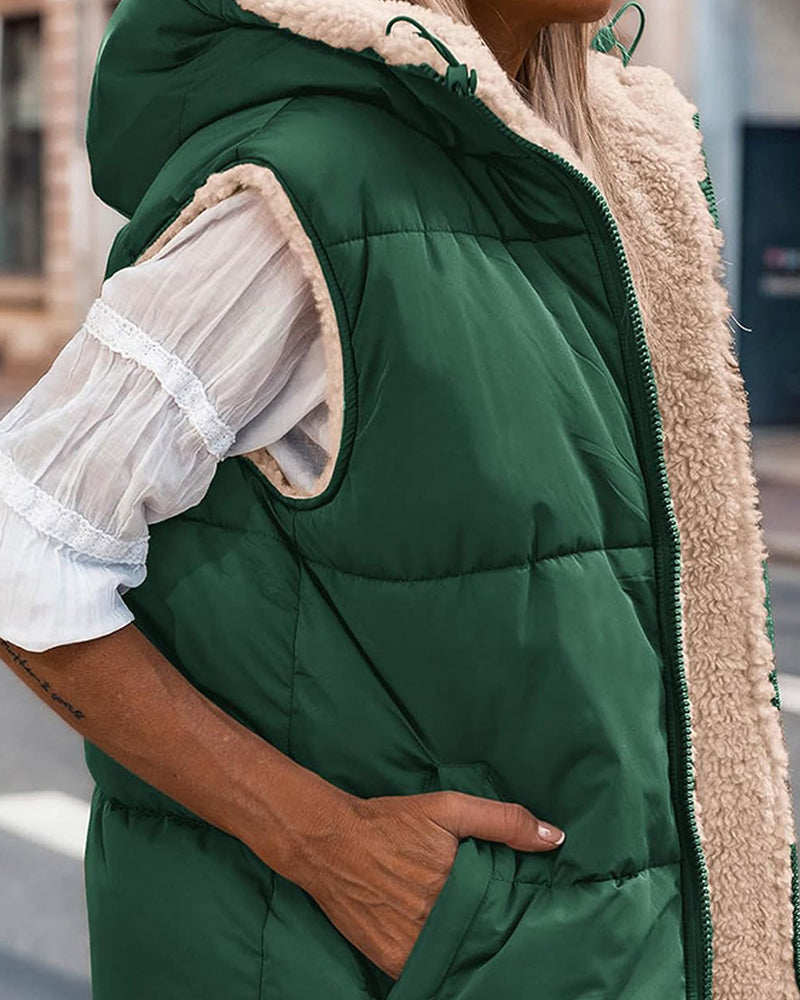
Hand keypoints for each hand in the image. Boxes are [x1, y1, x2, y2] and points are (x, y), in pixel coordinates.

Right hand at [290, 789, 565, 980]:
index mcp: (458, 881)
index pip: (505, 908)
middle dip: (488, 924)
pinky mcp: (393, 961)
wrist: (329, 842)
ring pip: (459, 954)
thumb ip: (503, 821)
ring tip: (463, 925)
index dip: (514, 907)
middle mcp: (438, 918)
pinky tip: (440, 938)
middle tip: (487, 912)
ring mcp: (415, 944)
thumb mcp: (448, 808)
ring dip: (465, 943)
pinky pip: (430, 967)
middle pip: (482, 933)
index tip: (521, 904)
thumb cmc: (392, 821)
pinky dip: (439, 957)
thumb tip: (556, 838)